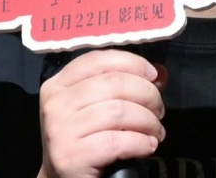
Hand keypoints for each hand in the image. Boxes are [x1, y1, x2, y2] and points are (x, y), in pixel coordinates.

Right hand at [38, 50, 167, 177]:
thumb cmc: (84, 141)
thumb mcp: (99, 108)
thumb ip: (128, 86)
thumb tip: (160, 72)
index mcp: (59, 84)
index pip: (98, 60)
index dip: (131, 62)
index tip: (153, 74)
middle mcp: (56, 103)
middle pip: (113, 83)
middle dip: (147, 94)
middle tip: (158, 110)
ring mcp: (60, 129)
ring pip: (119, 111)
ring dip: (147, 121)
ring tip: (156, 131)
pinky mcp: (71, 156)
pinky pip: (117, 142)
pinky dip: (140, 142)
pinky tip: (147, 146)